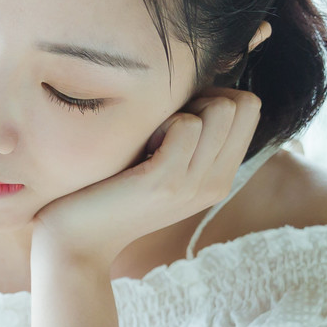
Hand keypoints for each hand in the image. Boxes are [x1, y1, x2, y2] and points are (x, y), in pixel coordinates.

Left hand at [31, 88, 261, 271]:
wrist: (76, 240)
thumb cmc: (111, 191)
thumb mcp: (165, 166)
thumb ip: (192, 138)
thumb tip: (203, 87)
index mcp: (221, 177)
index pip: (250, 107)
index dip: (214, 95)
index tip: (178, 117)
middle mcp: (217, 183)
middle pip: (241, 104)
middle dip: (201, 98)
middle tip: (162, 127)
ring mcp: (194, 185)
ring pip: (220, 109)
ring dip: (179, 111)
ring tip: (149, 140)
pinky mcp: (166, 183)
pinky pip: (186, 124)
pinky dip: (159, 124)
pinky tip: (137, 149)